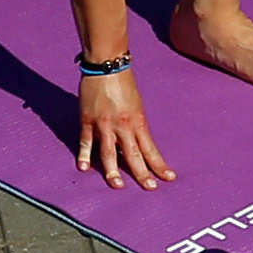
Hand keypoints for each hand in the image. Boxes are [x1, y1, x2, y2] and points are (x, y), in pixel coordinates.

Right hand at [74, 63, 174, 187]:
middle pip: (133, 155)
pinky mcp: (88, 120)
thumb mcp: (137, 105)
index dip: (159, 165)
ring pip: (110, 153)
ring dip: (113, 171)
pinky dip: (84, 155)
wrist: (107, 65)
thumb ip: (136, 125)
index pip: (150, 149)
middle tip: (149, 188)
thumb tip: (137, 143)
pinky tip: (84, 168)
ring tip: (118, 185)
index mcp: (138, 121)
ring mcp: (104, 124)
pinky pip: (86, 141)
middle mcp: (123, 126)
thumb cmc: (123, 84)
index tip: (168, 178)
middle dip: (142, 173)